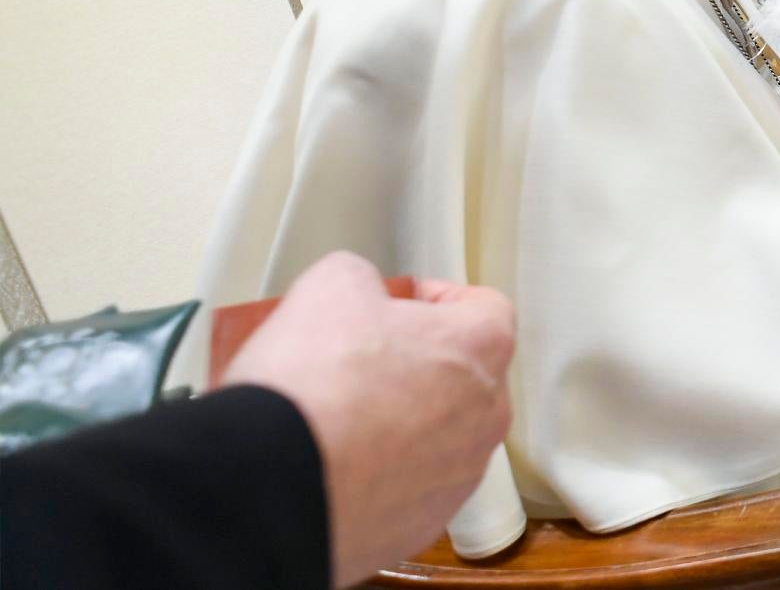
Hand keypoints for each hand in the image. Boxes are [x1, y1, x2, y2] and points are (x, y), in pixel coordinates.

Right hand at [222, 251, 514, 586]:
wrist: (273, 483)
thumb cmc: (314, 386)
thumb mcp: (332, 283)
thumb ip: (363, 276)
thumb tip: (360, 291)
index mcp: (481, 349)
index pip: (484, 307)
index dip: (438, 298)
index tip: (404, 302)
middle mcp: (485, 416)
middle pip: (463, 375)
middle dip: (417, 361)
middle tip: (363, 356)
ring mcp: (458, 476)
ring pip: (438, 435)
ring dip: (400, 420)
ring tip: (340, 412)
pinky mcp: (422, 523)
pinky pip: (410, 486)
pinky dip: (380, 473)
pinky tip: (336, 460)